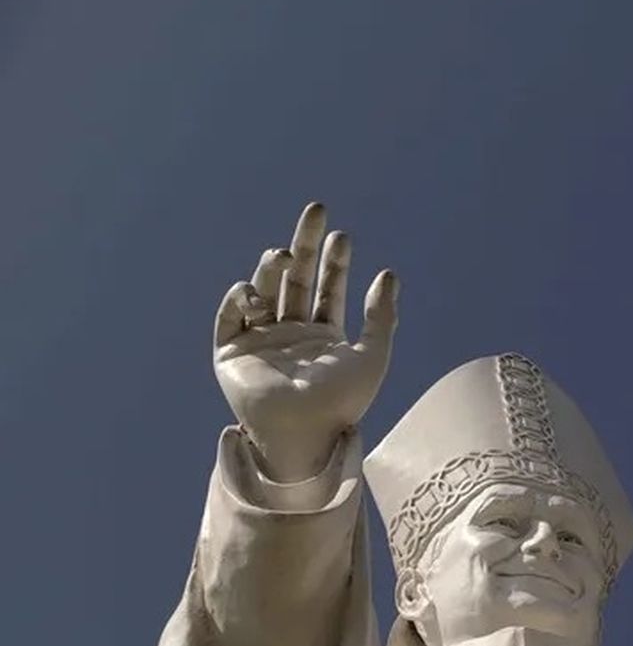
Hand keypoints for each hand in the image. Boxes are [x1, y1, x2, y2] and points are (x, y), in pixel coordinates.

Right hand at [213, 202, 398, 480]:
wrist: (307, 435)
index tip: (342, 235)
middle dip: (304, 244)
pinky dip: (239, 300)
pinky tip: (255, 294)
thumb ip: (381, 317)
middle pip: (295, 278)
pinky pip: (229, 318)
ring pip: (263, 292)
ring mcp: (260, 341)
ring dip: (271, 270)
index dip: (334, 261)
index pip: (327, 287)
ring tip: (282, 255)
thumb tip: (389, 274)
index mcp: (322, 334)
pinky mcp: (231, 353)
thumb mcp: (373, 356)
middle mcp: (290, 333)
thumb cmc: (343, 402)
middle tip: (316, 210)